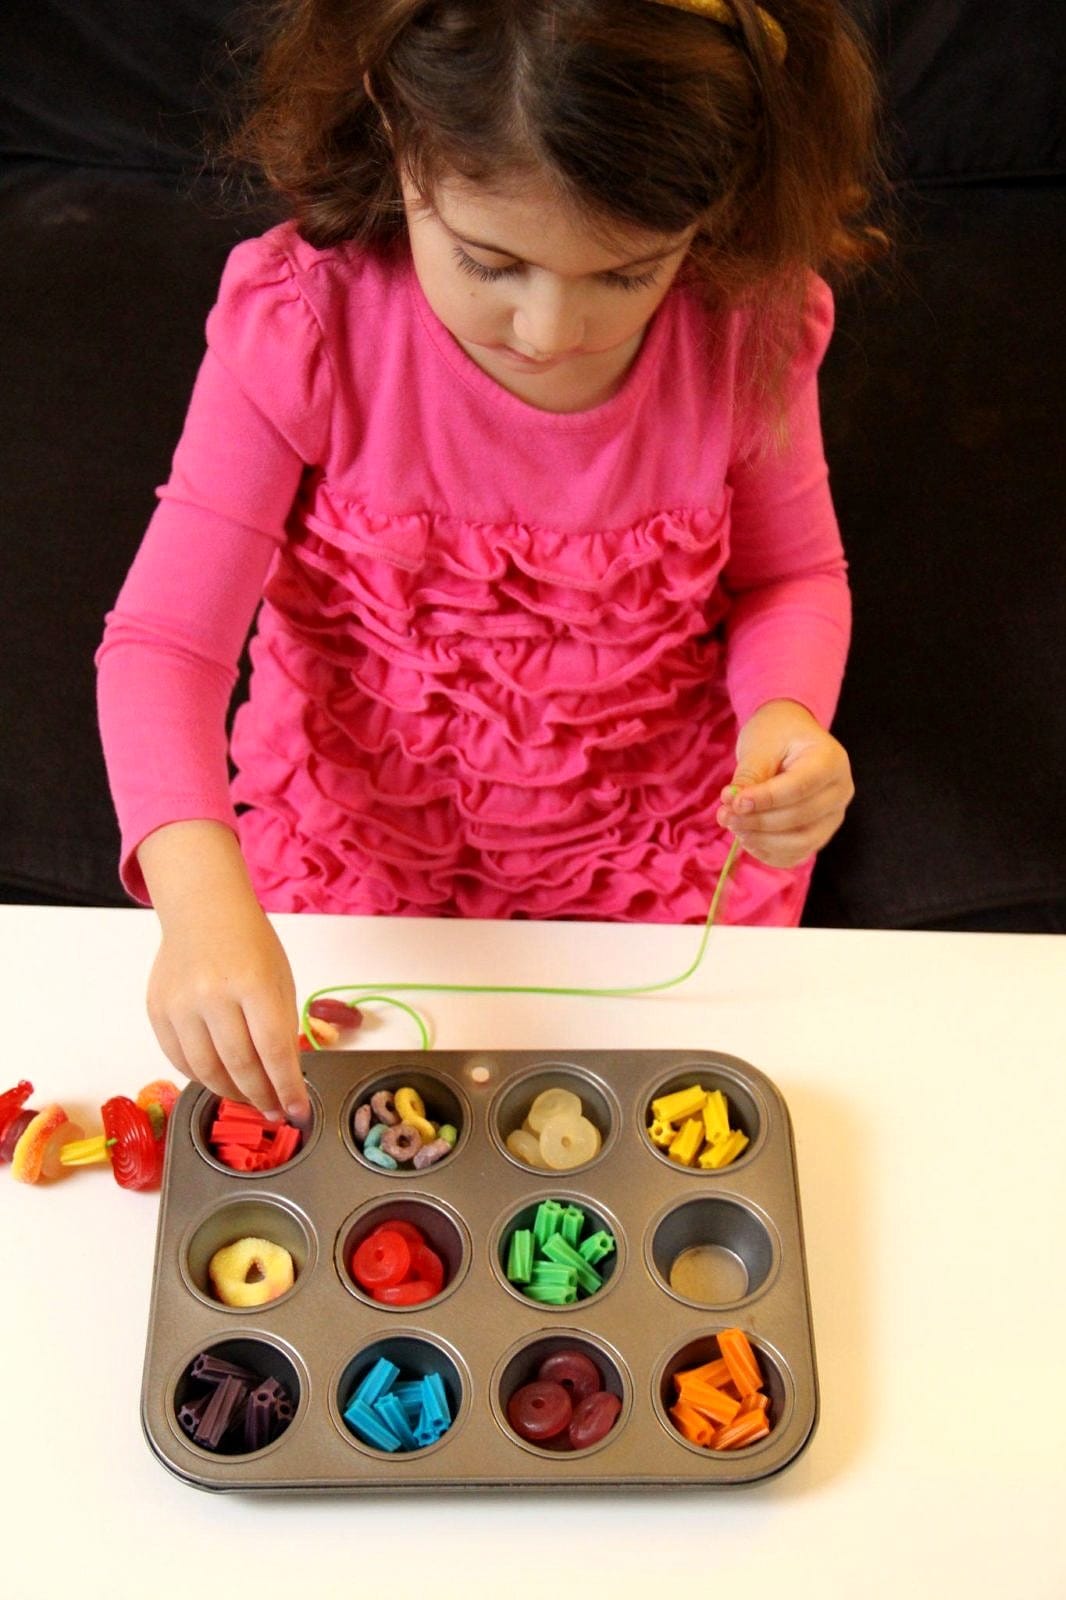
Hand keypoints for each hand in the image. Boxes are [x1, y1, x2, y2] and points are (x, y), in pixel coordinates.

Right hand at [138, 822, 309, 1122]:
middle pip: (240, 1066)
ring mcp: (180, 1005)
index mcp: (253, 984)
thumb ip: (281, 1027)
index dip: (288, 1089)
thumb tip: (284, 1079)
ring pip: (207, 1071)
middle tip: (276, 1111)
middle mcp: (213, 996)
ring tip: (250, 1099)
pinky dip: (203, 1077)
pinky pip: (180, 1060)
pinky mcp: (157, 1012)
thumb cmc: (250, 943)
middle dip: (262, 1097)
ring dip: (232, 1093)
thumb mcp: (280, 979)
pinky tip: (221, 1080)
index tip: (299, 1111)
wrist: (202, 910)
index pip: (274, 1051)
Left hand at [715, 699, 853, 869]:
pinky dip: (769, 853)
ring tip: (733, 826)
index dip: (765, 799)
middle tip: (725, 815)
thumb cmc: (777, 735)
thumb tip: (733, 805)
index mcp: (831, 761)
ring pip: (801, 842)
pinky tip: (747, 839)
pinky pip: (797, 854)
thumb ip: (749, 775)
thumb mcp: (761, 746)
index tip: (733, 801)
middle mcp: (840, 792)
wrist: (791, 737)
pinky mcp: (820, 834)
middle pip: (801, 817)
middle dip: (758, 821)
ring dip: (762, 841)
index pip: (800, 787)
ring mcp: (833, 816)